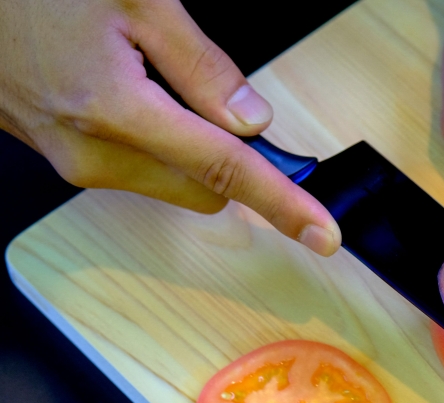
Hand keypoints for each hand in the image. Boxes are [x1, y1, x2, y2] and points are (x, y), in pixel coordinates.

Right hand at [0, 0, 339, 255]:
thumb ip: (202, 66)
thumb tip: (252, 121)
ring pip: (168, 182)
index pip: (225, 171)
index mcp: (116, 112)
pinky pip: (131, 168)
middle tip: (216, 101)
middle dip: (226, 158)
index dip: (283, 203)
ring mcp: (70, 162)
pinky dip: (150, 141)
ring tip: (146, 77)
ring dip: (185, 149)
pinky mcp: (58, 158)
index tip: (322, 233)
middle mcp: (90, 154)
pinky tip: (122, 88)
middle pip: (203, 189)